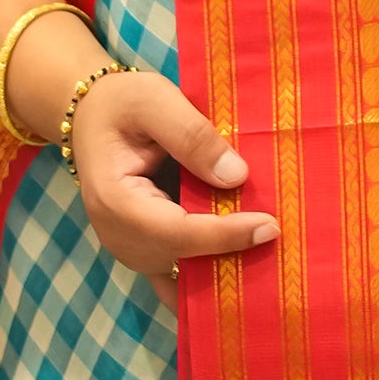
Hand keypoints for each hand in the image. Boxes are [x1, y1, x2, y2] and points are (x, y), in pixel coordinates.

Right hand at [66, 68, 275, 279]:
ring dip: (227, 272)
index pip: (178, 232)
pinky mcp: (147, 253)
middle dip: (233, 257)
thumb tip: (236, 177)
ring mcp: (132, 251)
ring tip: (275, 263)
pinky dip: (213, 278)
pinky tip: (250, 268)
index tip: (270, 227)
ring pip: (186, 279)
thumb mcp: (154, 100)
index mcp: (116, 201)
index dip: (226, 235)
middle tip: (284, 246)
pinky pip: (182, 279)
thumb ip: (192, 136)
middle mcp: (120, 237)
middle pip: (185, 261)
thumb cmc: (123, 104)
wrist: (93, 117)